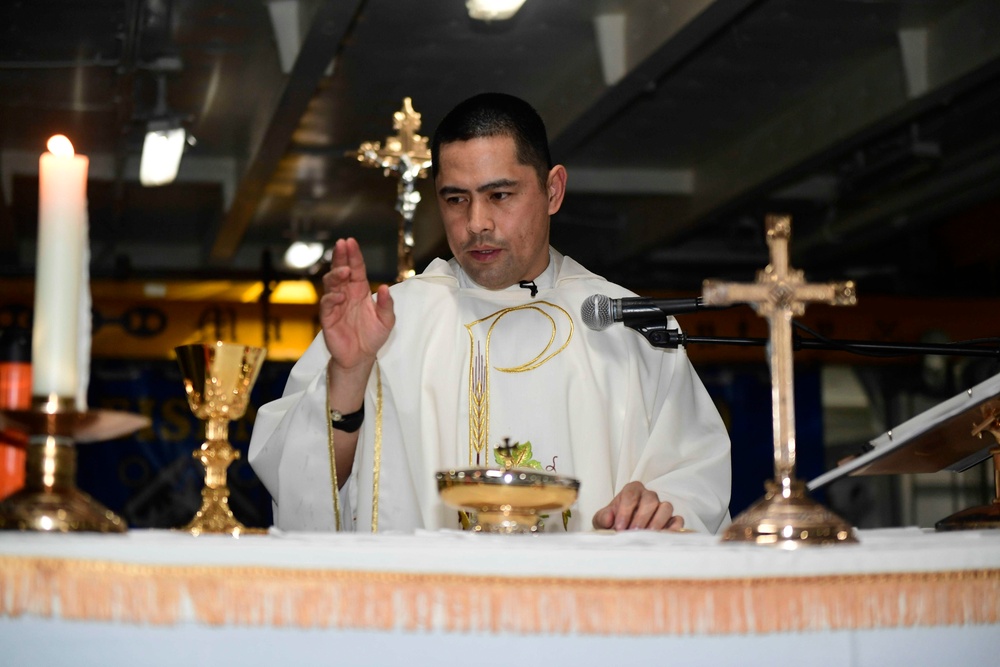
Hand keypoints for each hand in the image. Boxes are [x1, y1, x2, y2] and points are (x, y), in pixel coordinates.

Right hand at [320, 238, 394, 374]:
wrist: (361, 357)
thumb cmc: (372, 336)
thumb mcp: (386, 320)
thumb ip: (387, 305)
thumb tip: (386, 287)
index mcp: (360, 290)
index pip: (356, 269)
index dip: (353, 255)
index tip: (351, 241)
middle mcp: (346, 293)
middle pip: (341, 270)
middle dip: (341, 257)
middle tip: (342, 244)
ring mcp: (336, 304)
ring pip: (331, 283)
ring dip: (336, 275)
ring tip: (344, 271)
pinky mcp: (328, 317)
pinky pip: (327, 304)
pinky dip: (332, 298)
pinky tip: (339, 296)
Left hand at [591, 481, 685, 530]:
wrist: (623, 533)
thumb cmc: (613, 523)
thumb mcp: (602, 520)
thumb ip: (602, 517)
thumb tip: (609, 518)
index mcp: (632, 490)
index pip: (630, 495)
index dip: (625, 511)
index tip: (619, 527)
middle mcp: (649, 496)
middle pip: (650, 500)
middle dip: (641, 517)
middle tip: (633, 532)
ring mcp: (662, 507)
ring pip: (666, 507)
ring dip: (657, 522)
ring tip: (647, 536)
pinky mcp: (672, 520)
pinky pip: (678, 520)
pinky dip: (673, 528)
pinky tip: (662, 538)